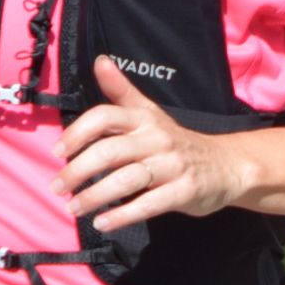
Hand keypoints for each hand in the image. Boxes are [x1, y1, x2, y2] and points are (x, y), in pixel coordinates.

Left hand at [56, 55, 256, 229]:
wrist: (227, 165)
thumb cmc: (178, 142)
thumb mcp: (151, 114)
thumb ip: (122, 91)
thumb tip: (100, 60)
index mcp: (145, 119)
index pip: (105, 116)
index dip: (78, 133)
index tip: (59, 152)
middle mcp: (157, 138)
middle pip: (110, 151)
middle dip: (78, 170)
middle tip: (58, 187)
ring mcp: (172, 165)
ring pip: (126, 179)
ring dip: (95, 196)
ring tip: (74, 208)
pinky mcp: (184, 191)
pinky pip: (149, 204)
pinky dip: (122, 215)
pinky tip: (103, 223)